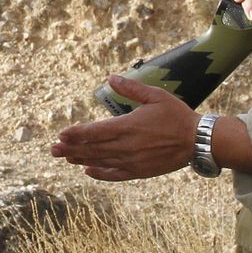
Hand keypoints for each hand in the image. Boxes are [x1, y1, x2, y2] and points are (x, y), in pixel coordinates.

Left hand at [50, 75, 197, 180]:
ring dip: (81, 159)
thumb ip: (131, 88)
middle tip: (53, 150)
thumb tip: (110, 77)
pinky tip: (88, 171)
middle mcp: (127, 146)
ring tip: (66, 158)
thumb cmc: (177, 116)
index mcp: (128, 126)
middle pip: (92, 149)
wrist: (198, 141)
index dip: (76, 133)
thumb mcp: (155, 96)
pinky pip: (115, 175)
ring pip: (100, 161)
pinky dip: (100, 173)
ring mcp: (132, 161)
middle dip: (71, 148)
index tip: (61, 134)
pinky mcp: (140, 171)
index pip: (95, 131)